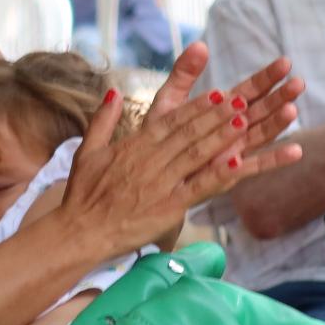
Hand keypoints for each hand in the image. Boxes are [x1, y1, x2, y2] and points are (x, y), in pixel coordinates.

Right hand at [58, 42, 303, 256]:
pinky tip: (239, 162)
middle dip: (216, 114)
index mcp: (134, 145)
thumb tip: (113, 92)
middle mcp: (150, 160)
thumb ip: (102, 120)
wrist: (79, 232)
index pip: (171, 121)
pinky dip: (219, 174)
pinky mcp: (168, 208)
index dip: (197, 107)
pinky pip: (198, 188)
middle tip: (241, 98)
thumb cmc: (82, 195)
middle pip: (189, 133)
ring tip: (245, 120)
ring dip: (222, 136)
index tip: (219, 93)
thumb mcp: (87, 151)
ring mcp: (161, 183)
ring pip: (196, 154)